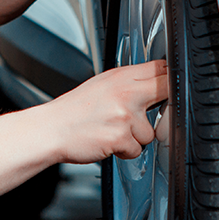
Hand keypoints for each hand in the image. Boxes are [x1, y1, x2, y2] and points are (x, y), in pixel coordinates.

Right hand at [43, 59, 168, 164]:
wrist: (50, 129)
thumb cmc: (73, 111)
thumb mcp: (101, 85)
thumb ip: (127, 83)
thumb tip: (153, 84)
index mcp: (120, 76)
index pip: (159, 68)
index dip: (167, 78)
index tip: (166, 87)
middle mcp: (125, 92)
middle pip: (166, 91)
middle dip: (165, 105)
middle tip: (148, 115)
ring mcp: (125, 115)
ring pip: (151, 132)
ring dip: (136, 137)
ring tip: (113, 131)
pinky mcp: (121, 137)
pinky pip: (137, 149)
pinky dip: (124, 151)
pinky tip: (108, 142)